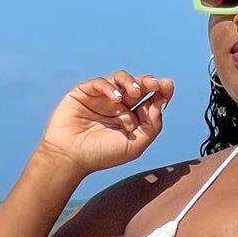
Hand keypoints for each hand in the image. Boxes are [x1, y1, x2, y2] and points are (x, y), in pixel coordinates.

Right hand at [38, 71, 173, 175]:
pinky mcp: (85, 92)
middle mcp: (119, 106)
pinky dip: (110, 87)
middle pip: (138, 86)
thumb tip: (162, 102)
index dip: (160, 91)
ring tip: (135, 92)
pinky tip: (116, 99)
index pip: (150, 100)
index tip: (167, 86)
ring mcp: (102, 98)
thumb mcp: (135, 144)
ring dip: (131, 82)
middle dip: (148, 82)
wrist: (70, 157)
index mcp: (132, 118)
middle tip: (154, 84)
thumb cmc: (101, 154)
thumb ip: (152, 125)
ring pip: (120, 79)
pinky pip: (100, 83)